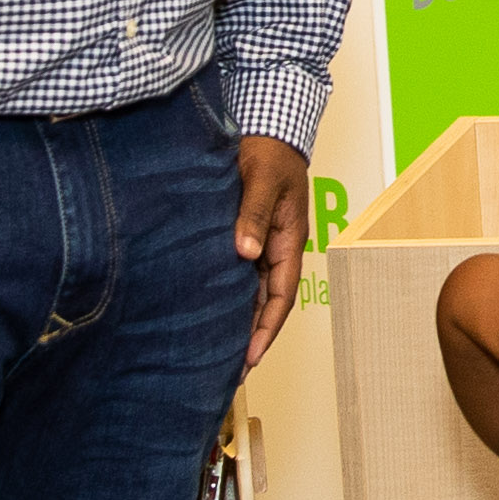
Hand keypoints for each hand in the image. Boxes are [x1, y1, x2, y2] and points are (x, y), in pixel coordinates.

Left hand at [230, 134, 314, 365]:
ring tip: (216, 352)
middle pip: (267, 304)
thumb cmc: (270, 151)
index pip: (281, 297)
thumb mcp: (263, 181)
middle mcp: (276, 250)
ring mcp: (260, 245)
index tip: (250, 358)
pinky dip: (227, 298)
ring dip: (239, 322)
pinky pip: (237, 276)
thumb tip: (246, 254)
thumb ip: (254, 215)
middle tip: (229, 371)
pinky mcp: (243, 236)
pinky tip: (208, 313)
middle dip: (251, 338)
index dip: (266, 330)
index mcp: (290, 241)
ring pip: (251, 293)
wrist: (266, 128)